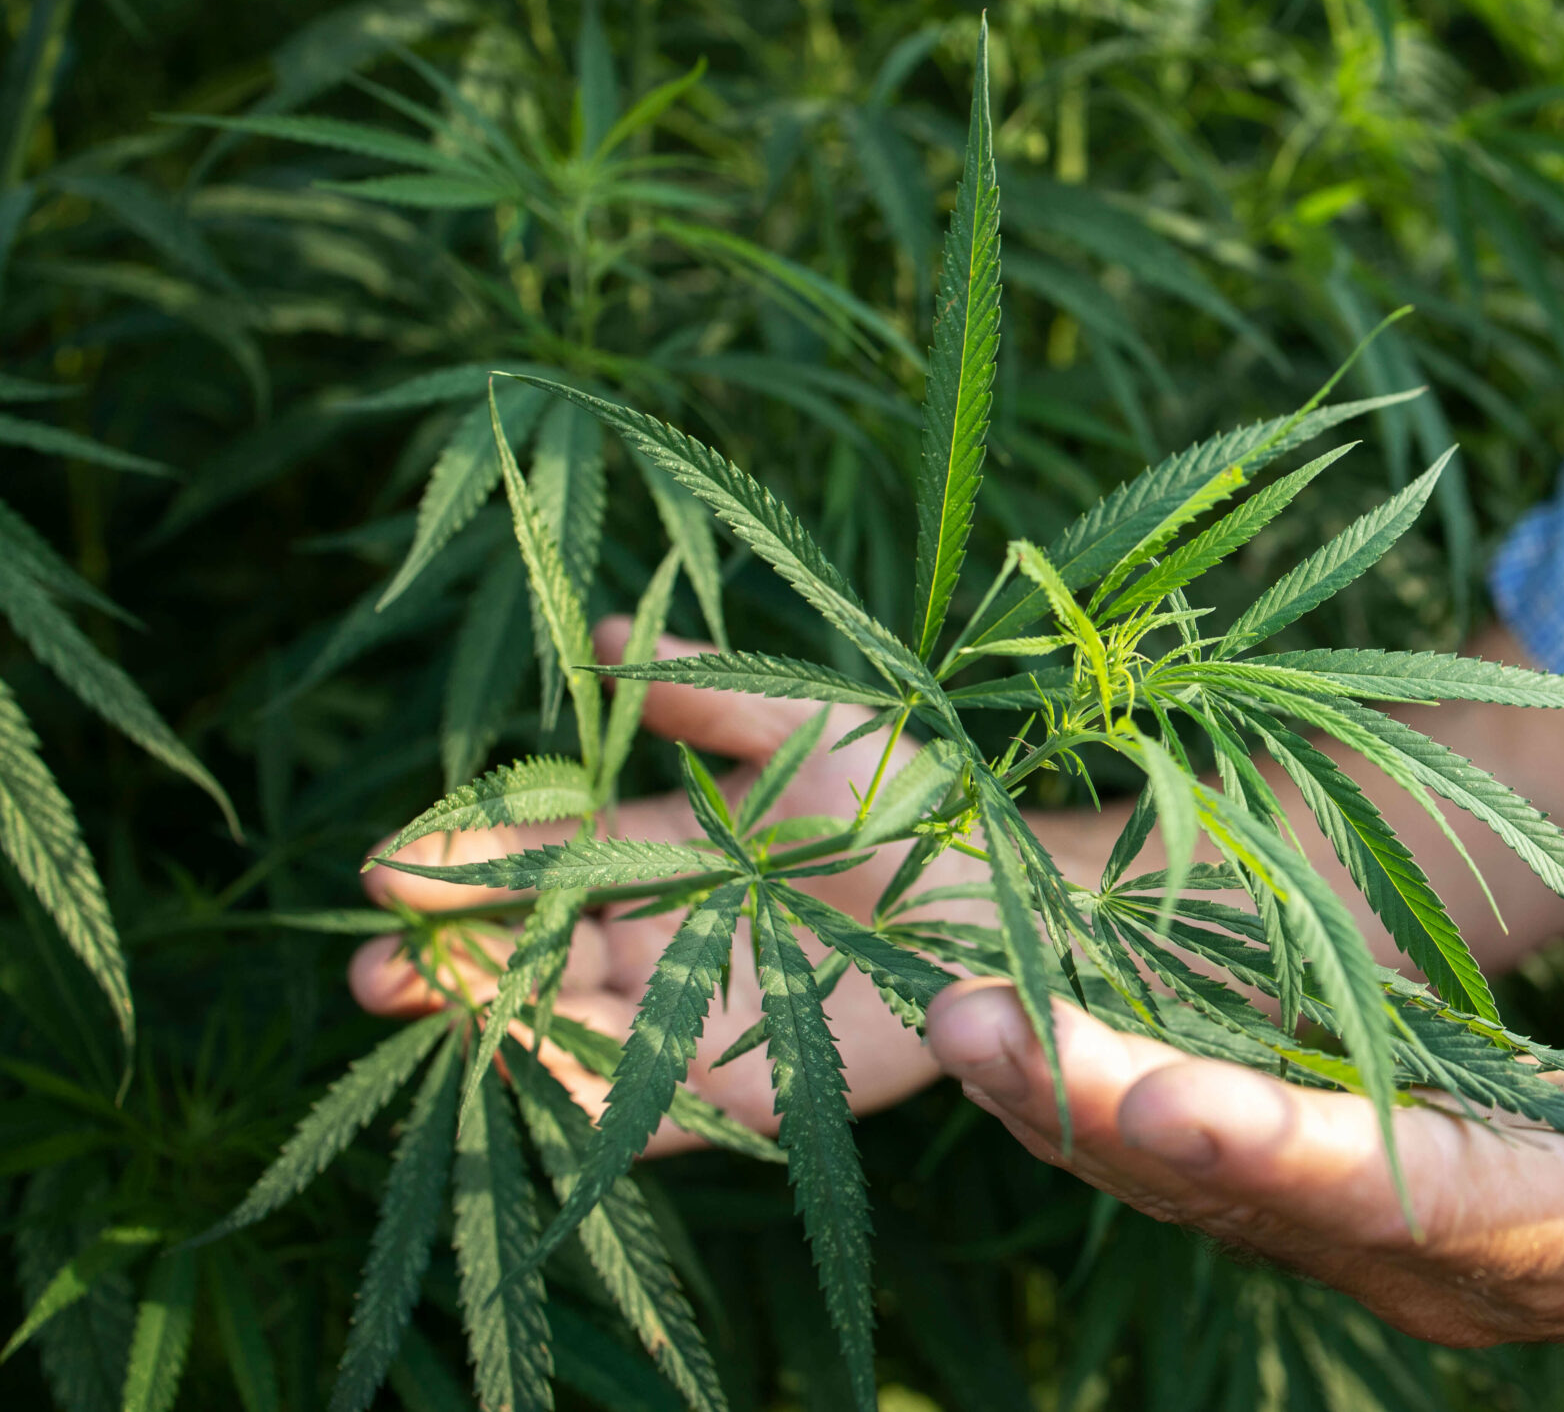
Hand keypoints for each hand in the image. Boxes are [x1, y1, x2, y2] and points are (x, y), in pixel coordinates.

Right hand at [350, 616, 956, 1148]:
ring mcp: (691, 1016)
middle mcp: (660, 935)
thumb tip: (601, 632)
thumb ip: (706, 689)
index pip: (540, 858)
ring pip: (566, 1029)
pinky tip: (518, 1083)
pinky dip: (574, 1102)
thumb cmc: (913, 795)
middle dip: (448, 960)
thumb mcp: (804, 723)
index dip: (465, 862)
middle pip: (532, 953)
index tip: (386, 866)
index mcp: (660, 849)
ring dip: (491, 1026)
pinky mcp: (738, 1095)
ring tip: (425, 1013)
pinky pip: (639, 1108)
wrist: (1012, 896)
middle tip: (374, 967)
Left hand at [924, 939, 1563, 1346]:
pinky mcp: (1342, 1178)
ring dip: (1068, 1103)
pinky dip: (1104, 1091)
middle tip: (974, 1027)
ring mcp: (1369, 1225)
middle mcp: (1424, 1252)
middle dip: (1106, 1116)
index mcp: (1538, 1234)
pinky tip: (1017, 1031)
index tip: (1162, 1104)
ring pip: (1193, 1179)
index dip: (1282, 1157)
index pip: (1393, 1199)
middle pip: (1244, 1193)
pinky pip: (1202, 1145)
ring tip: (953, 1018)